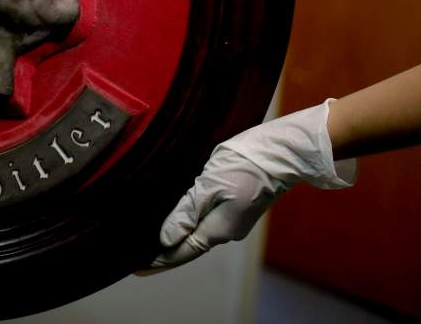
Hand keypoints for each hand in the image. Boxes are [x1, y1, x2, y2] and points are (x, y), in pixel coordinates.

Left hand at [147, 100, 355, 270]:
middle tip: (142, 252)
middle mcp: (228, 231)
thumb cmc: (245, 166)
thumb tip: (166, 238)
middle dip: (168, 248)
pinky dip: (192, 223)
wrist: (281, 153)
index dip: (161, 259)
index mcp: (219, 230)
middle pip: (191, 244)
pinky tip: (182, 219)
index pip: (184, 251)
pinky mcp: (238, 208)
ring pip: (201, 232)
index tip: (140, 267)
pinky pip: (209, 220)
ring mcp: (235, 221)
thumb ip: (186, 213)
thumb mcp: (209, 187)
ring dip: (180, 235)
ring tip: (155, 238)